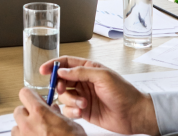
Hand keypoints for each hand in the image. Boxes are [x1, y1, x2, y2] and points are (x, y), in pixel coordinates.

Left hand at [11, 87, 86, 135]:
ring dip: (24, 128)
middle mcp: (28, 125)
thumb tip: (52, 109)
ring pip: (16, 127)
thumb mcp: (71, 125)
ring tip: (37, 133)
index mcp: (40, 113)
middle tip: (38, 119)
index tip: (37, 99)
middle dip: (27, 113)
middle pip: (18, 110)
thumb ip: (57, 114)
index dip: (31, 96)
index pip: (25, 94)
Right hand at [42, 56, 158, 135]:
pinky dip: (71, 111)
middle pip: (61, 80)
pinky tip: (81, 112)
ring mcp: (82, 96)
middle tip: (62, 90)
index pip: (66, 63)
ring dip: (69, 100)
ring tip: (83, 104)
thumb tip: (62, 71)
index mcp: (88, 69)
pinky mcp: (83, 111)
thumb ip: (81, 72)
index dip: (53, 65)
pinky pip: (68, 110)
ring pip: (63, 96)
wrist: (133, 114)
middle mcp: (83, 81)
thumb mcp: (102, 77)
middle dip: (59, 85)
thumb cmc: (123, 92)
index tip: (43, 70)